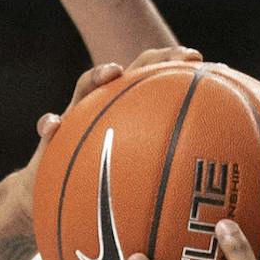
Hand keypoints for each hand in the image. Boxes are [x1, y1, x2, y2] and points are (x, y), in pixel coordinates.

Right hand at [15, 46, 202, 208]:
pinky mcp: (53, 138)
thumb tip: (211, 199)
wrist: (53, 202)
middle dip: (155, 60)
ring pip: (86, 89)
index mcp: (129, 114)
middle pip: (131, 73)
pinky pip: (49, 128)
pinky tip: (54, 125)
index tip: (197, 59)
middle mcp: (105, 108)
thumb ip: (164, 180)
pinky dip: (49, 124)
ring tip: (113, 72)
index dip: (175, 64)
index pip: (155, 78)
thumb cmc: (106, 196)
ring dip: (97, 77)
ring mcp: (78, 118)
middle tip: (183, 57)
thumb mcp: (139, 189)